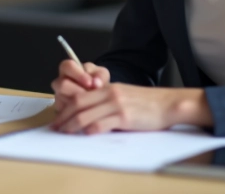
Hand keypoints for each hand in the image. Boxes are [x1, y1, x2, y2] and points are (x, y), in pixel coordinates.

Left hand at [50, 84, 210, 134]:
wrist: (168, 104)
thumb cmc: (147, 103)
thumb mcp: (123, 96)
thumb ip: (106, 101)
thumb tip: (89, 116)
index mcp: (108, 88)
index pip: (79, 96)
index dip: (65, 107)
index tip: (58, 117)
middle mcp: (109, 94)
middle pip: (78, 105)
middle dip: (64, 117)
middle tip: (56, 127)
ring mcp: (116, 105)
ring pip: (86, 115)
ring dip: (72, 126)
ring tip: (65, 133)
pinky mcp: (125, 117)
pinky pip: (102, 124)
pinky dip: (91, 131)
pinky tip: (85, 135)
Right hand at [51, 60, 109, 110]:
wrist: (99, 98)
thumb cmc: (98, 83)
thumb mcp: (102, 76)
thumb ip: (100, 76)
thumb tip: (96, 83)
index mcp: (68, 69)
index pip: (67, 66)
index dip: (78, 74)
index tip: (90, 83)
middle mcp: (60, 81)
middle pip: (61, 85)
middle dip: (78, 92)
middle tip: (91, 97)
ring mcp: (58, 96)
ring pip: (63, 100)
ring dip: (78, 103)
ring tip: (91, 105)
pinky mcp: (59, 110)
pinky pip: (64, 112)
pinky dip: (77, 113)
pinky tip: (87, 112)